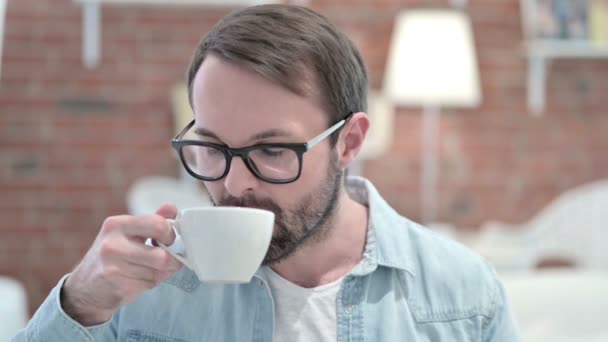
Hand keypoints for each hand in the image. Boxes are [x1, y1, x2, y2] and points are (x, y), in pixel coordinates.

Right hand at [61, 204, 182, 325]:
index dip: (171, 234)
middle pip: (162, 256)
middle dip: (172, 260)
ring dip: (160, 273)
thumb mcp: (127, 233)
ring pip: (158, 272)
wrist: (85, 288)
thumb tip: (172, 208)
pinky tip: (138, 280)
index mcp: (116, 225)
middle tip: (168, 259)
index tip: (169, 240)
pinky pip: (150, 284)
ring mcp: (114, 268)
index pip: (158, 225)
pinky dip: (151, 283)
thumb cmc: (112, 256)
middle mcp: (112, 245)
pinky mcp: (119, 287)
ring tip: (147, 269)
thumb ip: (151, 221)